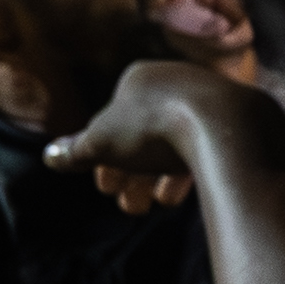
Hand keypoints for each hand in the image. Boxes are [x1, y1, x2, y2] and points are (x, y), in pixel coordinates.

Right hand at [45, 59, 269, 216]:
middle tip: (128, 206)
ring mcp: (207, 98)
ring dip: (155, 179)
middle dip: (130, 175)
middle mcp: (174, 81)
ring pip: (174, 144)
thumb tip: (50, 156)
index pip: (113, 120)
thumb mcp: (104, 143)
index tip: (106, 188)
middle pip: (143, 135)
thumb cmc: (155, 128)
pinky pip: (204, 148)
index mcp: (140, 77)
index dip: (104, 158)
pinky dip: (187, 172)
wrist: (226, 126)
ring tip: (151, 205)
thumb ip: (76, 151)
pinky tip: (178, 196)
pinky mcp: (234, 120)